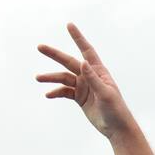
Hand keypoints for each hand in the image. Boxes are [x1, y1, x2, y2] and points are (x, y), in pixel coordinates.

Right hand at [37, 23, 136, 139]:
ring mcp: (84, 87)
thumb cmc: (116, 110)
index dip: (78, 38)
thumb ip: (93, 79)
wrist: (117, 128)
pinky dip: (56, 92)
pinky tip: (48, 95)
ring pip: (64, 78)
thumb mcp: (105, 94)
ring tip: (37, 78)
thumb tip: (83, 62)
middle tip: (40, 47)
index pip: (87, 51)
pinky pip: (64, 92)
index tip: (69, 25)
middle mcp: (90, 76)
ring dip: (51, 78)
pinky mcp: (80, 98)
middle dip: (55, 54)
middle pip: (69, 62)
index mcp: (99, 72)